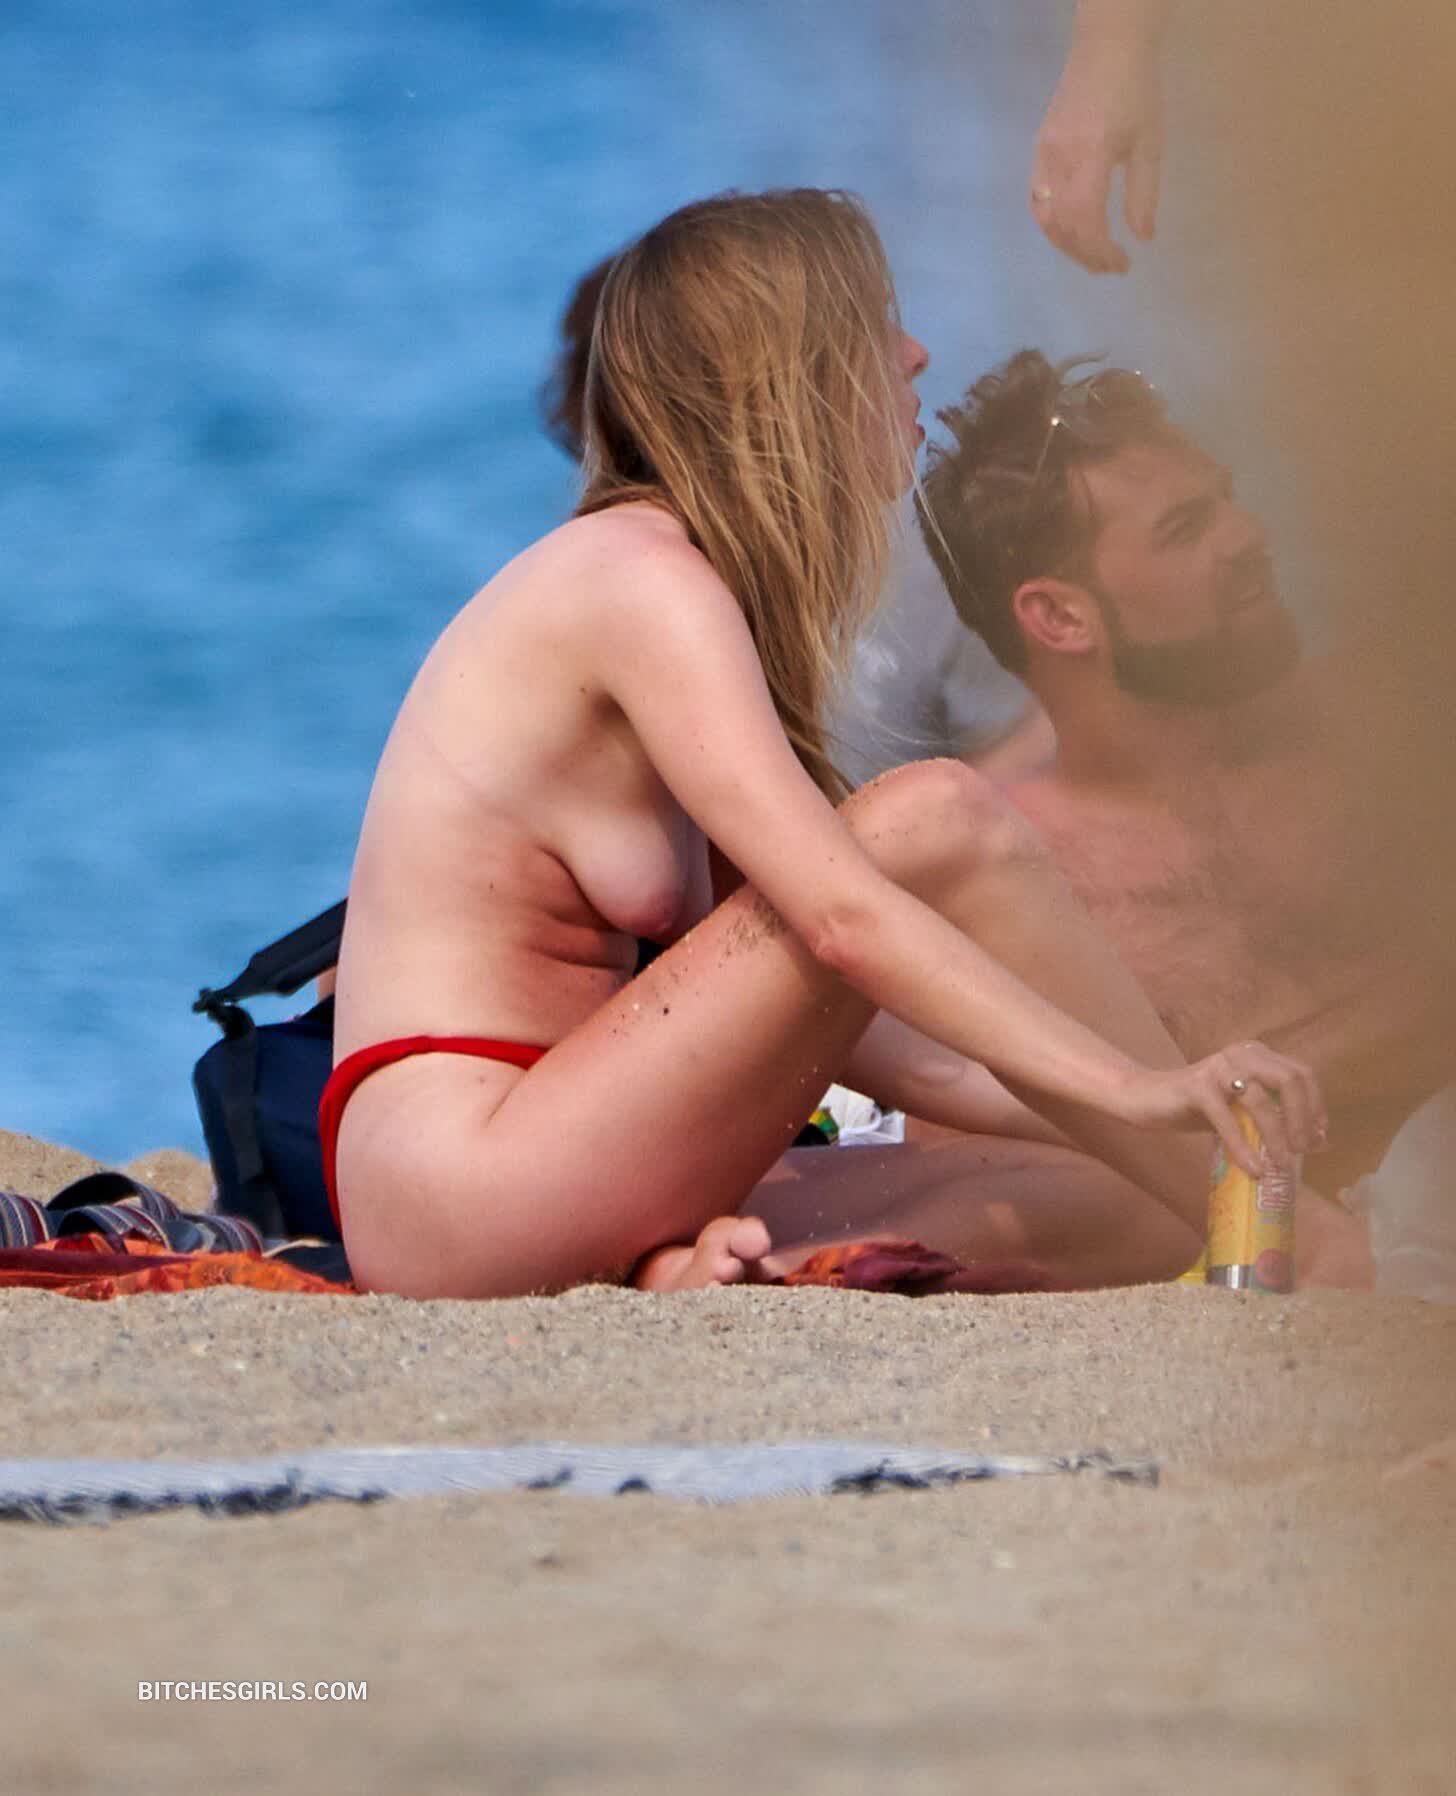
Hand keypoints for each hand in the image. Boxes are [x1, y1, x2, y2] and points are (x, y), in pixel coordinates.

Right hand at [1030, 37, 1163, 273]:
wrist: (1107, 47)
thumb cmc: (1137, 90)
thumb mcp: (1150, 143)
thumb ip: (1143, 193)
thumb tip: (1142, 238)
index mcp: (1091, 153)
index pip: (1085, 219)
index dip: (1100, 251)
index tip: (1122, 265)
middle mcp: (1059, 158)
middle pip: (1061, 225)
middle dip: (1085, 254)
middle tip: (1108, 268)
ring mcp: (1043, 154)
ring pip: (1044, 217)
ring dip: (1066, 244)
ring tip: (1091, 256)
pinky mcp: (1038, 150)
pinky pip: (1036, 200)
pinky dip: (1053, 224)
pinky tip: (1071, 231)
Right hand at [1112, 1043, 1328, 1176]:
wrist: (1144, 1098)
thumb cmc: (1195, 1106)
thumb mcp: (1240, 1110)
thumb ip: (1271, 1117)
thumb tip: (1318, 1142)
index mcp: (1256, 1054)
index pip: (1301, 1073)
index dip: (1316, 1105)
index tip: (1319, 1137)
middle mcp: (1241, 1054)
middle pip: (1290, 1079)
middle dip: (1303, 1118)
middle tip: (1304, 1150)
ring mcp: (1218, 1069)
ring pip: (1260, 1099)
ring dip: (1277, 1135)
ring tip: (1282, 1164)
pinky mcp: (1196, 1088)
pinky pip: (1227, 1120)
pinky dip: (1243, 1147)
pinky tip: (1253, 1170)